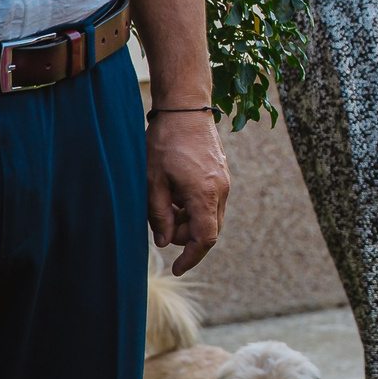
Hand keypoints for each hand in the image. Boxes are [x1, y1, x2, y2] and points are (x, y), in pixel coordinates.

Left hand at [147, 109, 229, 273]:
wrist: (185, 110)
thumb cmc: (166, 142)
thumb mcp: (153, 181)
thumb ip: (159, 215)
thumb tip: (164, 242)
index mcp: (204, 195)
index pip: (205, 239)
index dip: (191, 258)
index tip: (177, 268)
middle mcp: (220, 191)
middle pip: (208, 229)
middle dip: (185, 236)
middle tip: (160, 226)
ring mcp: (224, 182)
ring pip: (209, 216)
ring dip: (188, 220)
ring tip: (165, 204)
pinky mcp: (222, 174)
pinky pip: (211, 201)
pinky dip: (194, 206)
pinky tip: (175, 193)